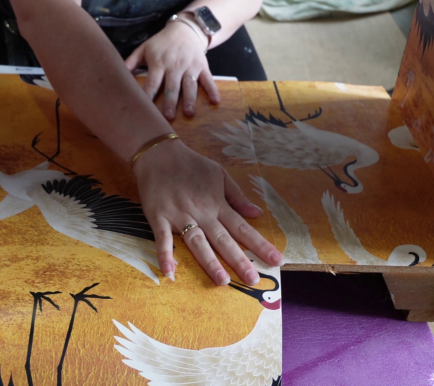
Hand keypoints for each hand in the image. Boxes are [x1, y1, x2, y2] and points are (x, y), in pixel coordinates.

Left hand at [125, 19, 220, 119]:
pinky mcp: (202, 66)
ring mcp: (190, 66)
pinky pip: (208, 79)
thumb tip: (115, 75)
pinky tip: (216, 101)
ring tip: (189, 113)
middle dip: (171, 101)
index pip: (153, 82)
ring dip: (190, 99)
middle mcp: (175, 65)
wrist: (184, 29)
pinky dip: (213, 90)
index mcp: (159, 63)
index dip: (149, 95)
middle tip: (168, 117)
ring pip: (190, 85)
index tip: (145, 109)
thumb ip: (130, 63)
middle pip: (172, 86)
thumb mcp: (143, 49)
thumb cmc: (161, 43)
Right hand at [134, 139, 283, 284]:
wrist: (158, 153)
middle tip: (253, 279)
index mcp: (217, 203)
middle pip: (223, 239)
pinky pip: (162, 239)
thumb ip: (237, 196)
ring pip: (197, 242)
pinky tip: (170, 272)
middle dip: (239, 259)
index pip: (242, 227)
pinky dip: (165, 255)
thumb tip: (257, 214)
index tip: (275, 261)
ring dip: (209, 261)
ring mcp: (179, 215)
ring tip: (222, 280)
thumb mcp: (219, 174)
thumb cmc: (191, 164)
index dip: (259, 244)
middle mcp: (201, 212)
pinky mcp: (158, 217)